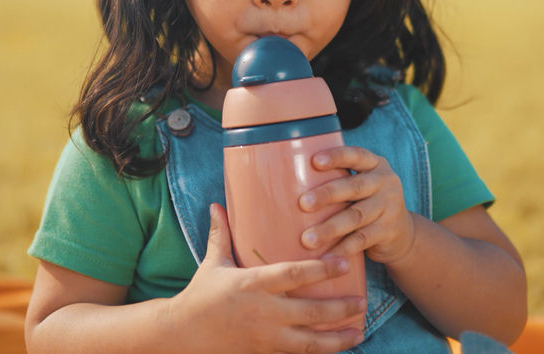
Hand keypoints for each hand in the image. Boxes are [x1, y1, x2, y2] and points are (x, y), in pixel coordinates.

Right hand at [172, 204, 365, 353]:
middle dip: (340, 308)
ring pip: (309, 342)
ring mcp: (265, 337)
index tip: (346, 262)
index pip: (294, 275)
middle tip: (362, 301)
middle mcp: (263, 312)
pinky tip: (337, 348)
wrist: (182, 335)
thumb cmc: (199, 296)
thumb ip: (221, 235)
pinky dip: (319, 352)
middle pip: (311, 311)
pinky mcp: (264, 353)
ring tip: (359, 332)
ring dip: (337, 339)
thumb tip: (218, 204)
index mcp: (253, 284)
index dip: (322, 269)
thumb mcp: (212, 264)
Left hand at [299, 146, 416, 264]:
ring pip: (356, 217)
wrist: (402, 233)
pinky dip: (342, 248)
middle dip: (327, 195)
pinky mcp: (389, 231)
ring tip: (307, 239)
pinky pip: (362, 240)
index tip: (314, 162)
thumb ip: (338, 180)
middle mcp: (385, 182)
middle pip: (354, 187)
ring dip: (330, 228)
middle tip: (303, 204)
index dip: (336, 157)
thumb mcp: (360, 186)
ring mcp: (389, 207)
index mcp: (375, 165)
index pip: (356, 155)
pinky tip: (325, 257)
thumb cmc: (366, 203)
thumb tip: (288, 181)